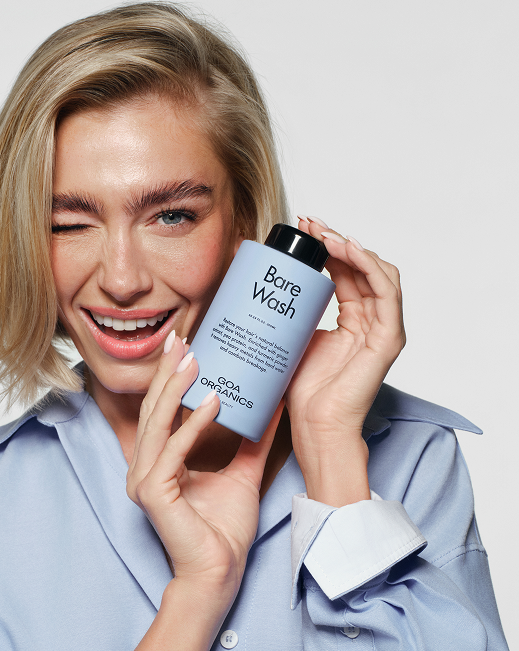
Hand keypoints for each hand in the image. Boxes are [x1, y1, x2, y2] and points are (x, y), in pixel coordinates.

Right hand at [126, 334, 281, 599]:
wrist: (220, 573)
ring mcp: (144, 479)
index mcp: (160, 461)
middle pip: (154, 408)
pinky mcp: (153, 492)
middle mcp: (145, 466)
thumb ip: (251, 441)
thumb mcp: (242, 473)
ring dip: (177, 388)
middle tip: (183, 339)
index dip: (172, 378)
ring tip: (196, 360)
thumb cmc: (224, 529)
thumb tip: (270, 407)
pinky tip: (214, 401)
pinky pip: (174, 449)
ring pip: (157, 422)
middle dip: (168, 371)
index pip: (162, 410)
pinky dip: (193, 424)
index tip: (187, 347)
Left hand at [286, 217, 405, 505]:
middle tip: (308, 225)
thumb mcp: (293, 339)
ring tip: (322, 235)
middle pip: (362, 265)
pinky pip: (386, 293)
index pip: (346, 270)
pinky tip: (345, 251)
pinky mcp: (387, 339)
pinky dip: (368, 266)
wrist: (314, 426)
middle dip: (335, 239)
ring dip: (351, 247)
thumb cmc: (302, 391)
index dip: (327, 246)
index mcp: (352, 318)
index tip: (301, 228)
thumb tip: (262, 288)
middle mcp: (371, 320)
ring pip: (378, 272)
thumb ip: (292, 315)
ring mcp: (382, 328)